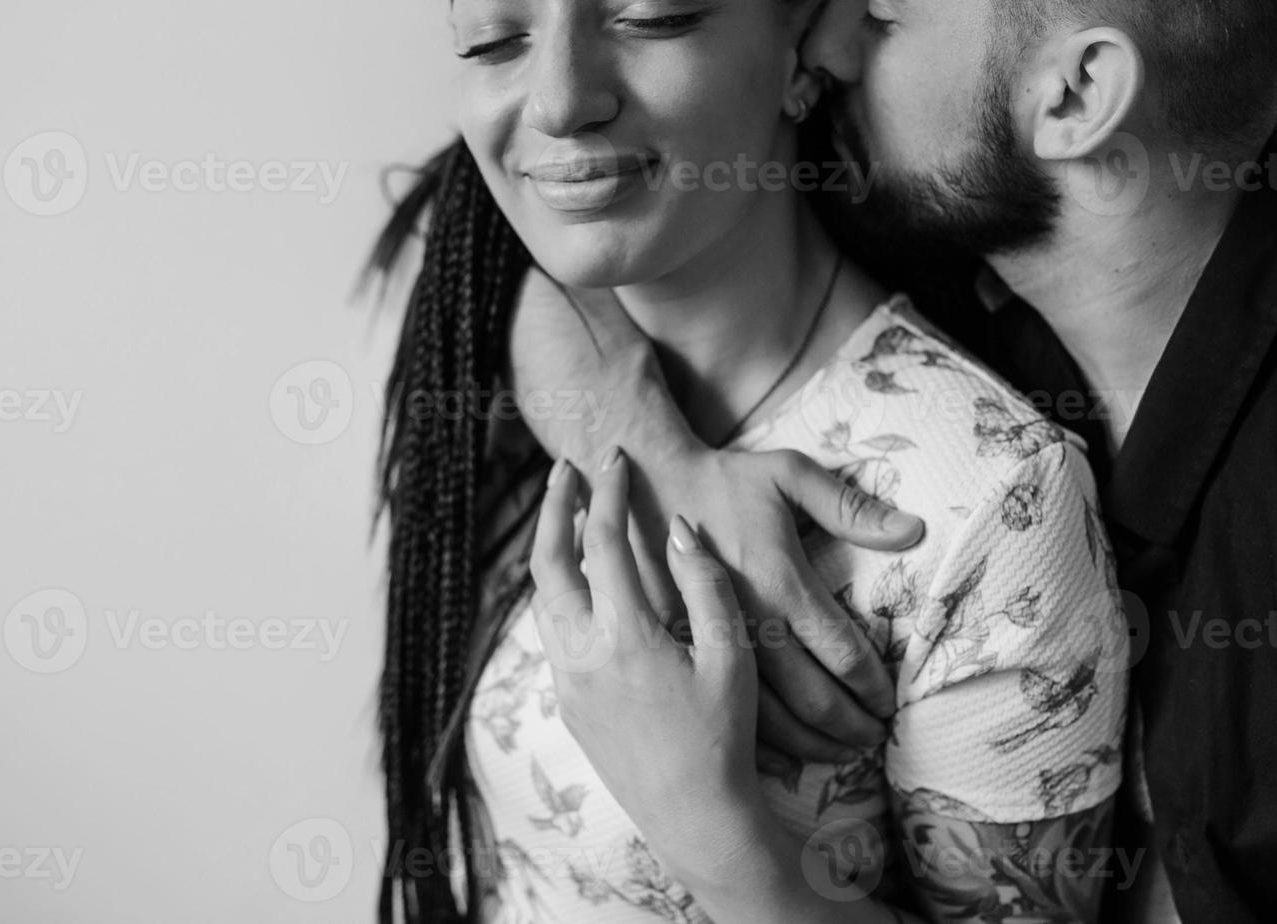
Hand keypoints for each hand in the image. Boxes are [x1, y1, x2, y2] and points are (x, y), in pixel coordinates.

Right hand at [508, 270, 924, 768]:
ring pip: (771, 719)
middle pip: (813, 699)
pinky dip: (763, 747)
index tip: (889, 703)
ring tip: (843, 754)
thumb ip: (853, 507)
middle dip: (852, 726)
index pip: (843, 653)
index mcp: (779, 581)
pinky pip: (724, 711)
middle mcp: (748, 623)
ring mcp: (711, 646)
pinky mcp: (682, 654)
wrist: (643, 485)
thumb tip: (917, 530)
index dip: (873, 687)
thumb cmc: (724, 479)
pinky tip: (785, 759)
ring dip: (814, 745)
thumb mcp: (789, 474)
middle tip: (876, 738)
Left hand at [527, 447, 767, 875]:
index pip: (604, 543)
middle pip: (548, 562)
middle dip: (556, 508)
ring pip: (544, 599)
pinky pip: (553, 632)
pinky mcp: (568, 705)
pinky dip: (561, 593)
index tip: (616, 458)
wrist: (694, 819)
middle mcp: (581, 656)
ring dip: (554, 552)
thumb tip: (681, 532)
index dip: (608, 493)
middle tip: (566, 467)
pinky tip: (583, 585)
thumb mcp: (732, 659)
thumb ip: (707, 587)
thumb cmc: (723, 740)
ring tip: (572, 517)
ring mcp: (567, 683)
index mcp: (624, 637)